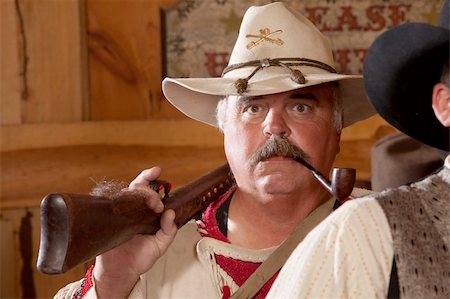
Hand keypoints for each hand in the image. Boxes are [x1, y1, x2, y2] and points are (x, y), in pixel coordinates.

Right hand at [93, 166, 177, 297]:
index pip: (147, 189)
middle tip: (156, 202)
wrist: (120, 272)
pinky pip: (108, 206)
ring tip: (151, 205)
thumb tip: (170, 213)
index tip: (157, 170)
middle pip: (135, 187)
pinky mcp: (107, 221)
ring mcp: (119, 214)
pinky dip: (115, 202)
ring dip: (137, 196)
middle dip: (148, 189)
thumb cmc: (140, 258)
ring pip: (123, 194)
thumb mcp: (160, 245)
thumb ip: (168, 231)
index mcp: (145, 212)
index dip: (150, 177)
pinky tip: (124, 206)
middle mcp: (132, 209)